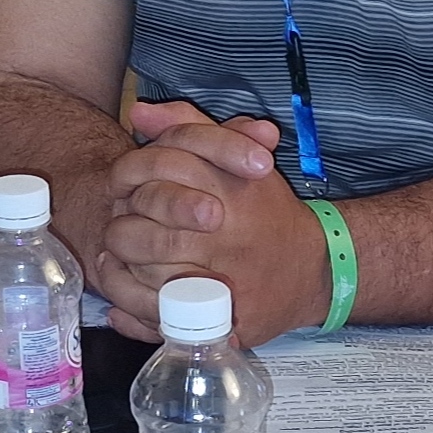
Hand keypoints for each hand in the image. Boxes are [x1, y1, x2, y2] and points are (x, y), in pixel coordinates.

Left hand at [95, 103, 327, 342]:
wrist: (316, 268)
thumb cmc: (269, 212)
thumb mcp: (238, 159)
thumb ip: (190, 127)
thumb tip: (139, 112)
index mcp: (225, 191)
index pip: (154, 181)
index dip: (128, 185)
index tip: (124, 193)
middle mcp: (223, 235)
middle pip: (140, 233)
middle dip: (120, 231)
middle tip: (117, 231)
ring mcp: (222, 282)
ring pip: (144, 277)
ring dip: (121, 270)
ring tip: (116, 262)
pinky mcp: (224, 321)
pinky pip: (160, 318)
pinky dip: (133, 312)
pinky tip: (125, 300)